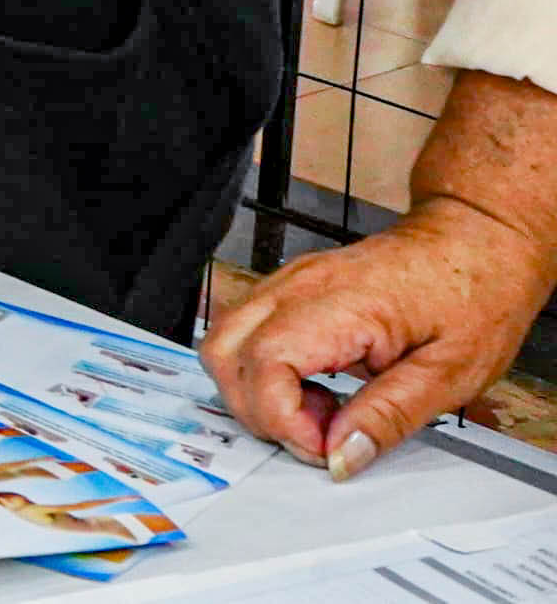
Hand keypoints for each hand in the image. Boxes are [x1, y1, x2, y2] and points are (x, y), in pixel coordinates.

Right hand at [205, 191, 556, 475]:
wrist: (475, 243)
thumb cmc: (473, 296)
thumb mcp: (450, 373)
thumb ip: (389, 417)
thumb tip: (342, 457)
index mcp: (340, 303)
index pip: (266, 363)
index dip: (283, 419)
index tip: (326, 447)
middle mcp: (298, 286)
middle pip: (225, 353)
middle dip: (259, 411)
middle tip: (320, 436)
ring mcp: (288, 282)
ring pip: (225, 343)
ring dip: (258, 392)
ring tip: (320, 411)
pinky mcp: (290, 288)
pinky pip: (247, 333)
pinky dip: (267, 373)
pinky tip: (317, 387)